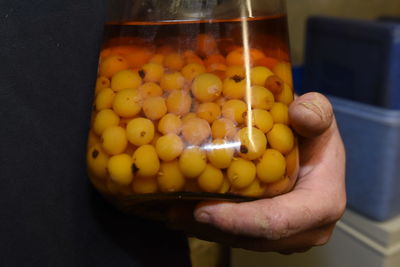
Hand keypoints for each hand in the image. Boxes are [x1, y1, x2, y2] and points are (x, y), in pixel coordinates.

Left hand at [168, 92, 345, 252]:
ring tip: (172, 212)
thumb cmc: (314, 136)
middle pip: (253, 237)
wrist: (315, 154)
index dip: (238, 220)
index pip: (277, 221)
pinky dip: (212, 226)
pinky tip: (186, 212)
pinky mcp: (273, 234)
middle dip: (211, 227)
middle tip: (173, 211)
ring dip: (205, 229)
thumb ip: (315, 112)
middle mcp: (307, 229)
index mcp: (321, 203)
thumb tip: (299, 111)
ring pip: (242, 240)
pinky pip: (241, 236)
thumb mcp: (318, 117)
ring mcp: (289, 235)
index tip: (201, 210)